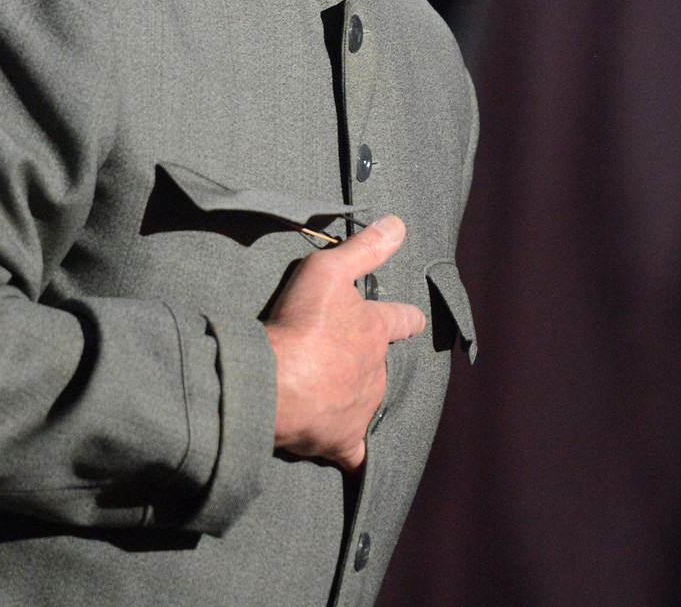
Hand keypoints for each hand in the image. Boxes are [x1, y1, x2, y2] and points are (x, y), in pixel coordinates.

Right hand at [263, 214, 424, 468]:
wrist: (272, 385)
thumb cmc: (300, 325)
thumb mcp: (329, 270)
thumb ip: (364, 248)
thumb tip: (399, 224)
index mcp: (376, 331)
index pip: (403, 319)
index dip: (404, 316)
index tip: (408, 319)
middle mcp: (377, 371)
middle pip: (380, 364)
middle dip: (364, 360)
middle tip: (335, 357)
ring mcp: (362, 408)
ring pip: (366, 401)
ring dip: (351, 396)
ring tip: (324, 393)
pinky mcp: (343, 441)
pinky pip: (355, 452)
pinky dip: (352, 452)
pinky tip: (347, 456)